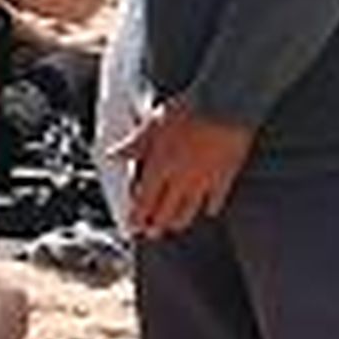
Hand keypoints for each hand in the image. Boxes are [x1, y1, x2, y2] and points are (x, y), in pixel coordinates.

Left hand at [116, 102, 252, 236]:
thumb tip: (113, 154)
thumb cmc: (187, 110)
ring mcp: (204, 181)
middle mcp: (180, 180)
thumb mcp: (153, 123)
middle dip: (156, 226)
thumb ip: (134, 144)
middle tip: (151, 233)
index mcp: (160, 167)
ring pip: (189, 212)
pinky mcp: (225, 177)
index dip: (137, 217)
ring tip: (174, 225)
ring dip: (179, 221)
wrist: (223, 106)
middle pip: (165, 212)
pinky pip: (216, 200)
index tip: (133, 227)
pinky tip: (209, 210)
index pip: (144, 201)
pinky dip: (211, 207)